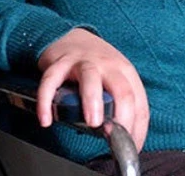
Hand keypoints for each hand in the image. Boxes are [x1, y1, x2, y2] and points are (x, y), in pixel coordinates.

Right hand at [37, 28, 149, 150]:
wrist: (71, 36)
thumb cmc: (96, 64)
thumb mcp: (115, 78)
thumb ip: (120, 103)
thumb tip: (127, 139)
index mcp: (125, 72)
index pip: (138, 102)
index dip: (137, 128)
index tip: (131, 148)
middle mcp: (107, 65)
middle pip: (121, 90)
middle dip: (122, 115)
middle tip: (115, 136)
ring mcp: (83, 62)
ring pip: (90, 79)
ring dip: (93, 101)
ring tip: (92, 122)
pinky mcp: (59, 62)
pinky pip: (51, 81)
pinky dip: (47, 100)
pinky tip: (46, 119)